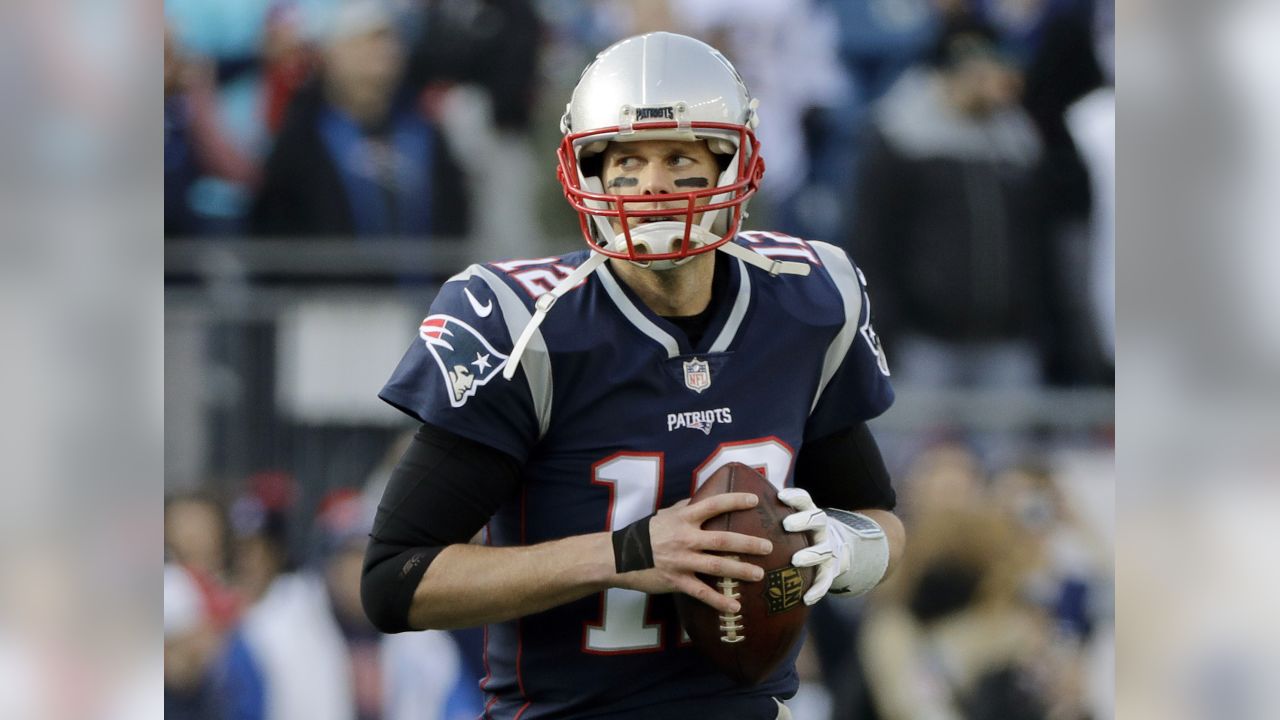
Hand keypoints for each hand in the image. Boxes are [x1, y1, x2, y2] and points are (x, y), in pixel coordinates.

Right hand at [615, 493, 772, 614]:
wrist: (618, 557)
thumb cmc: (644, 533)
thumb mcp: (664, 515)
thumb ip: (685, 508)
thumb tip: (703, 499)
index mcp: (683, 518)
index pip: (712, 505)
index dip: (734, 501)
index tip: (754, 500)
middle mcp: (684, 538)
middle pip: (721, 540)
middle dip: (747, 543)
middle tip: (768, 546)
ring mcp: (681, 561)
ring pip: (716, 566)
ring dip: (739, 571)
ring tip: (759, 574)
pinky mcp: (676, 581)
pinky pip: (701, 592)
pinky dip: (718, 601)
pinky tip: (735, 607)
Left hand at [777, 488, 847, 604]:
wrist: (832, 548)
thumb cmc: (798, 533)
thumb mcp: (790, 518)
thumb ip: (769, 513)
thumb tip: (732, 499)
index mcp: (808, 513)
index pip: (805, 500)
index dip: (795, 497)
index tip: (780, 496)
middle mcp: (820, 528)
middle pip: (818, 519)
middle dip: (803, 521)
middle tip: (787, 525)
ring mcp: (828, 548)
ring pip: (824, 550)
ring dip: (810, 555)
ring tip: (796, 560)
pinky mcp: (830, 570)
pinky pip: (826, 580)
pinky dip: (818, 589)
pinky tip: (806, 599)